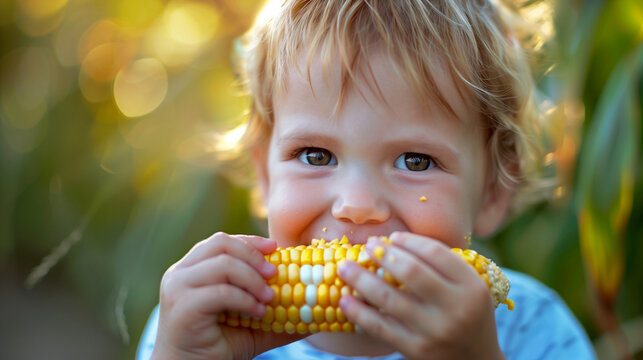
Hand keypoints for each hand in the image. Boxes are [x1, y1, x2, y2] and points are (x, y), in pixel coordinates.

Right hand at [151, 232, 302, 359]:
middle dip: (253, 255)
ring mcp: (177, 288)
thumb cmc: (219, 345)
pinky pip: (221, 293)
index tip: (276, 248)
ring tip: (270, 297)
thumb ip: (278, 310)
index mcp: (193, 268)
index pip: (222, 241)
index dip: (250, 242)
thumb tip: (318, 307)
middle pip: (221, 244)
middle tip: (275, 274)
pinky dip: (245, 300)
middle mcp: (180, 273)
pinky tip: (258, 312)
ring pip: (223, 265)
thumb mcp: (253, 323)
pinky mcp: (181, 307)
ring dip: (252, 279)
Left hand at [337, 232, 505, 359]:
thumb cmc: (467, 314)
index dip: (409, 241)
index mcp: (472, 286)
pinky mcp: (417, 350)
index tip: (391, 237)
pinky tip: (345, 300)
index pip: (435, 253)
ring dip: (361, 279)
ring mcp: (435, 331)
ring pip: (389, 298)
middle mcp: (456, 308)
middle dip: (383, 255)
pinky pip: (381, 327)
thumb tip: (392, 241)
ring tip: (344, 267)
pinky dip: (359, 312)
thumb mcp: (468, 287)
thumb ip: (442, 266)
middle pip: (411, 271)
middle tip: (367, 246)